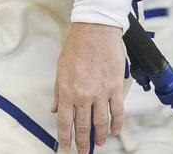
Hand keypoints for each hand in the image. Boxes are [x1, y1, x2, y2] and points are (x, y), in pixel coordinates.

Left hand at [52, 22, 125, 152]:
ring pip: (101, 123)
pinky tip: (115, 130)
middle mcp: (83, 95)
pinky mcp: (115, 88)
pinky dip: (117, 124)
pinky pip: (117, 111)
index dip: (65, 137)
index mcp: (67, 91)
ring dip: (100, 136)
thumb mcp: (60, 69)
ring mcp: (101, 93)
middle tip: (83, 151)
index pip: (65, 122)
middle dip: (82, 142)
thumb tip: (55, 109)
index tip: (66, 147)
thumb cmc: (77, 46)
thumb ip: (59, 92)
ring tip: (99, 143)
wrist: (95, 30)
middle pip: (83, 126)